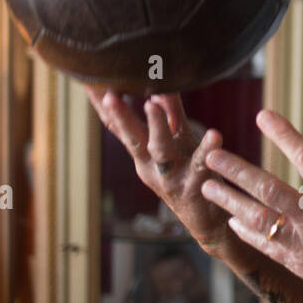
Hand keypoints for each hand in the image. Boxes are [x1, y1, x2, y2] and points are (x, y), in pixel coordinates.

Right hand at [84, 86, 259, 266]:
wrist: (208, 220)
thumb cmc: (190, 174)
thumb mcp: (177, 142)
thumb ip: (170, 113)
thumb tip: (159, 82)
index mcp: (143, 155)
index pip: (118, 128)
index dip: (104, 106)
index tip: (89, 81)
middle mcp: (151, 166)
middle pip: (132, 138)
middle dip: (120, 116)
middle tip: (109, 95)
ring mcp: (171, 178)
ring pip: (161, 150)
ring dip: (156, 126)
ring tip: (152, 103)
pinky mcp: (195, 186)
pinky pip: (201, 165)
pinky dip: (207, 149)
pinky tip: (214, 133)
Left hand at [199, 108, 302, 302]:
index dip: (285, 135)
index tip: (263, 116)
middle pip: (270, 190)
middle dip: (237, 171)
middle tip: (211, 155)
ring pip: (259, 219)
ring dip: (230, 201)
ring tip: (207, 186)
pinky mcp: (299, 265)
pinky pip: (265, 246)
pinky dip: (245, 231)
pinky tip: (230, 219)